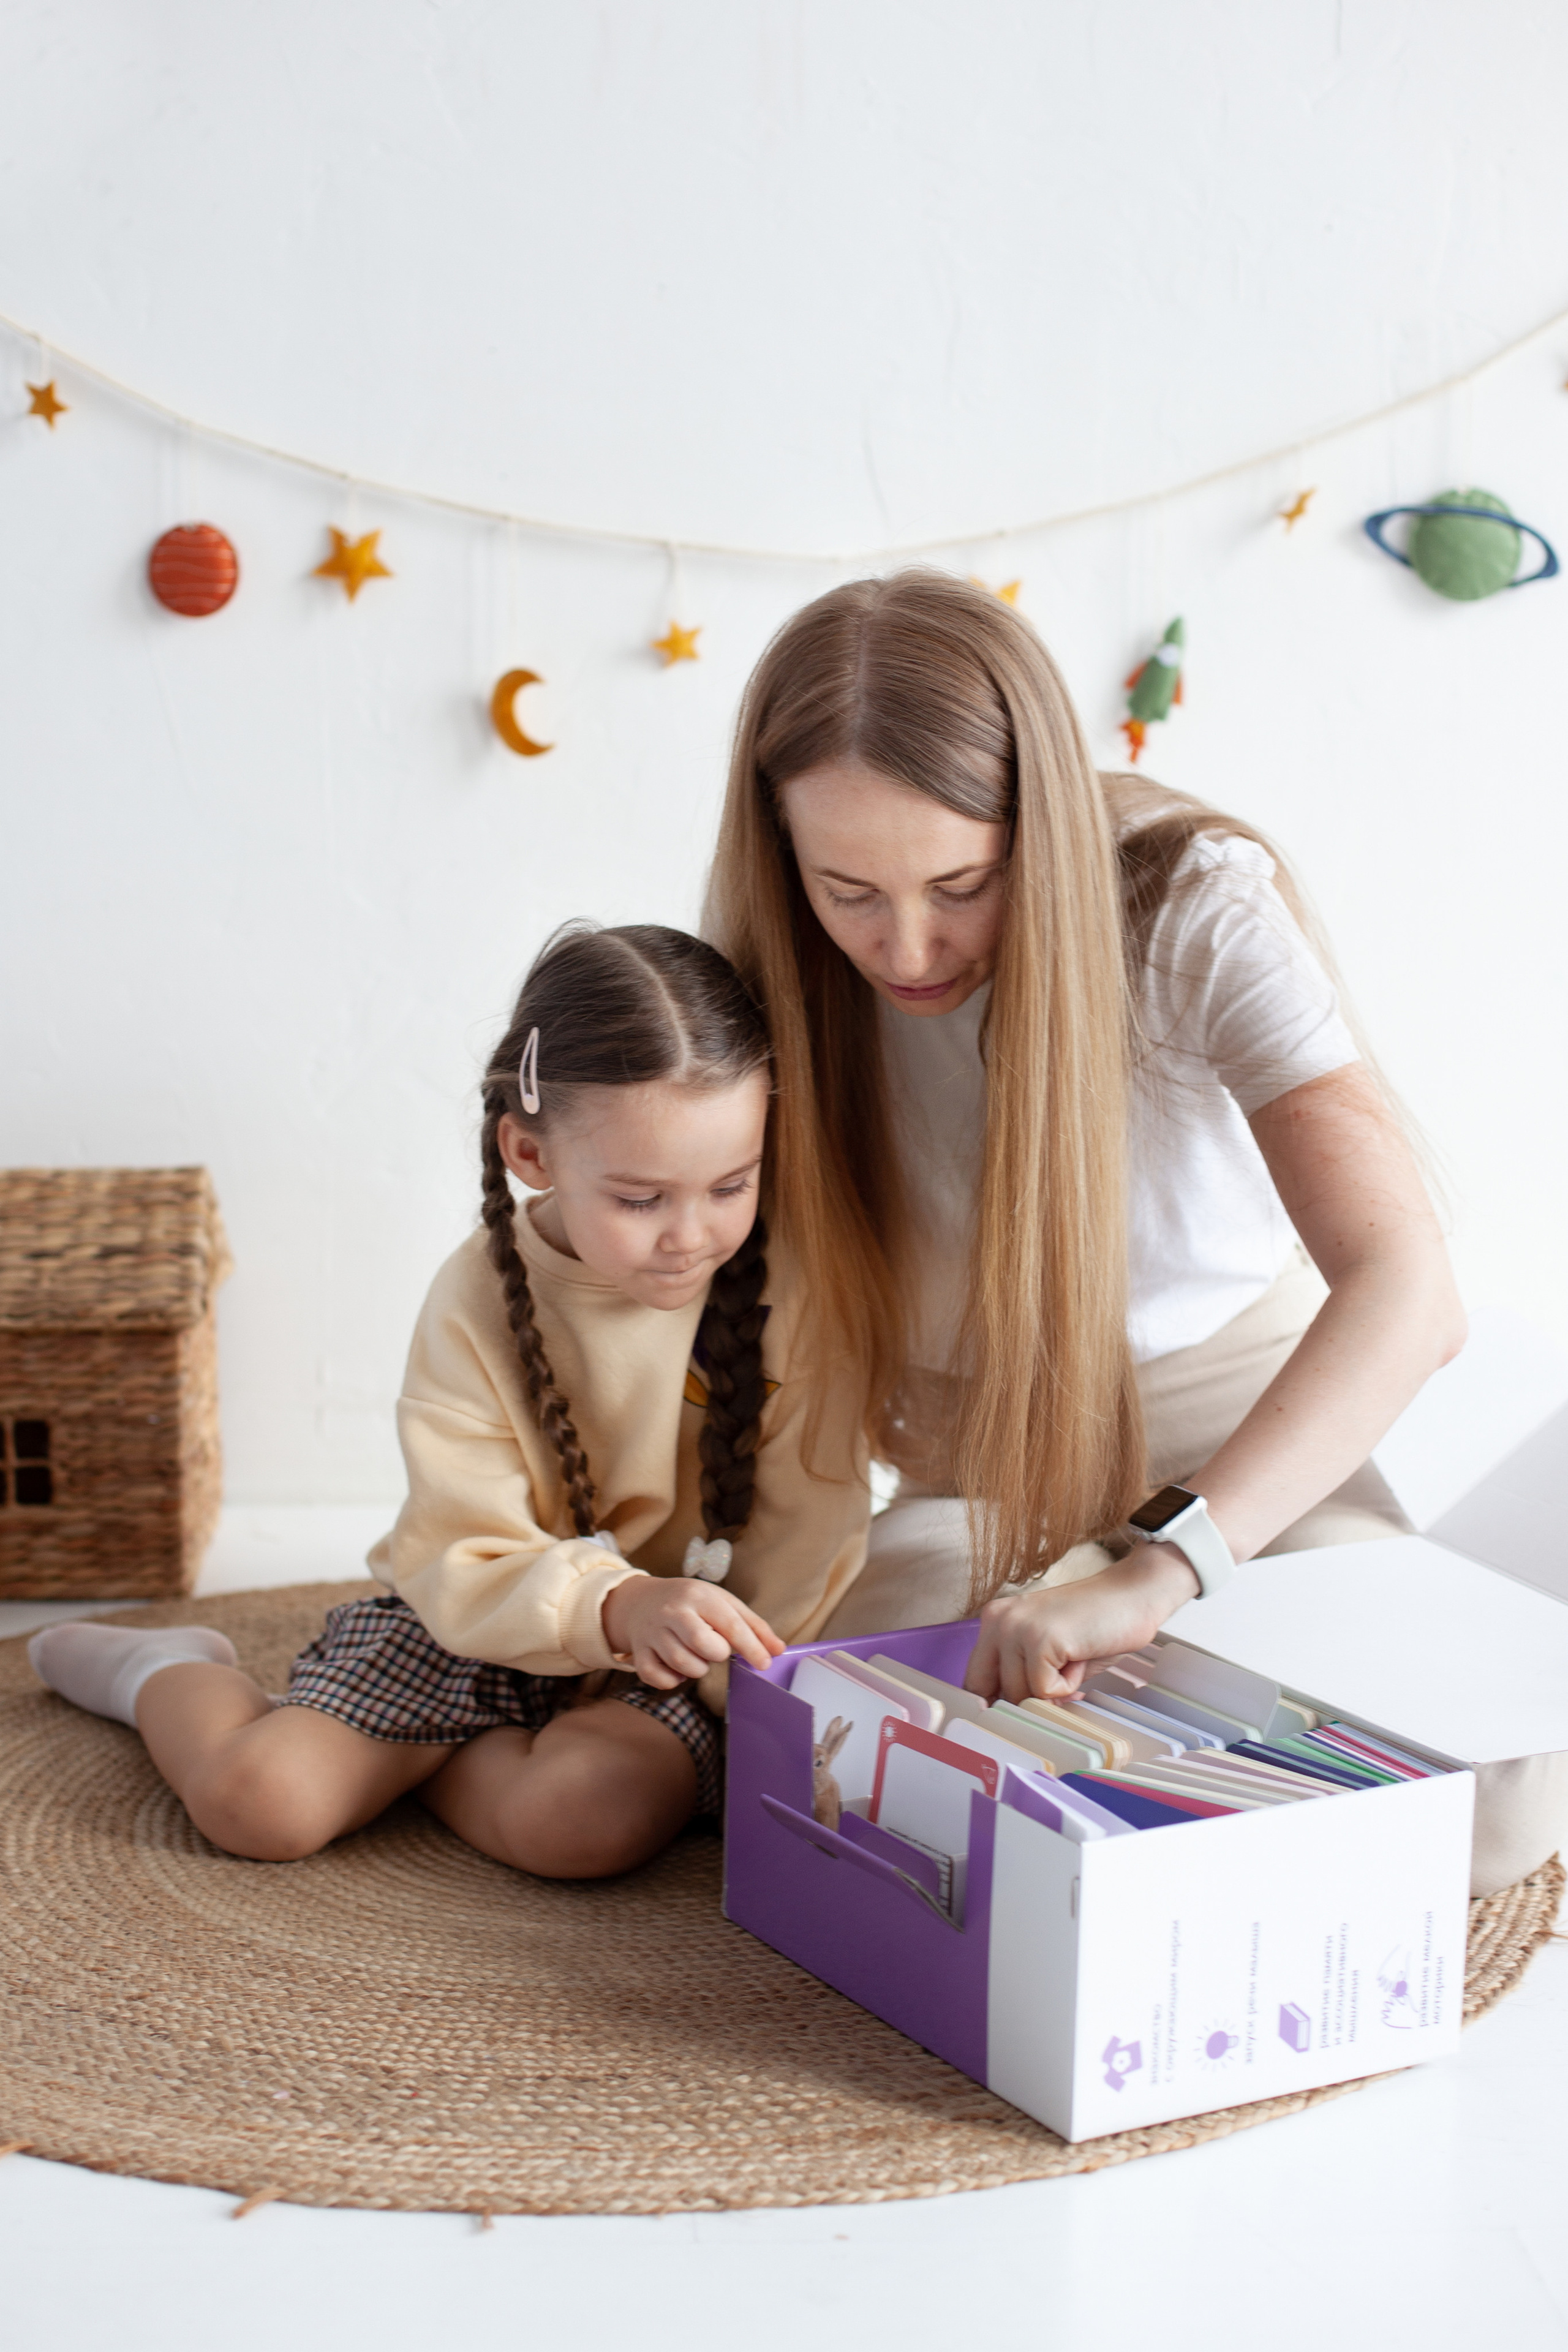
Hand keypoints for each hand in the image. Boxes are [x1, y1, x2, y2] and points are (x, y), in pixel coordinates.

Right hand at [601, 1576, 784, 1689]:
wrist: (641, 1600)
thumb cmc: (691, 1603)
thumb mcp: (722, 1603)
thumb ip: (753, 1626)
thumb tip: (778, 1650)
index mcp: (699, 1596)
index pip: (730, 1625)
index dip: (751, 1647)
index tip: (765, 1663)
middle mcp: (673, 1612)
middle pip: (704, 1645)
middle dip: (717, 1654)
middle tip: (715, 1648)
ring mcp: (653, 1632)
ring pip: (683, 1665)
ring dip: (697, 1668)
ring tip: (697, 1655)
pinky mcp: (639, 1652)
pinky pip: (657, 1677)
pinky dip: (672, 1680)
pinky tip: (677, 1667)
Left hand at [964, 1546, 1198, 1704]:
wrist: (1134, 1595)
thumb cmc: (1096, 1625)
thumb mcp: (1046, 1652)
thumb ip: (1022, 1677)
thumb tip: (1006, 1718)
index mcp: (995, 1620)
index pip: (975, 1681)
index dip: (994, 1705)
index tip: (1012, 1717)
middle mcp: (998, 1621)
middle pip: (994, 1693)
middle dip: (1026, 1700)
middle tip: (1059, 1680)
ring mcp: (1017, 1628)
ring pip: (1019, 1695)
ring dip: (1053, 1690)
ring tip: (1073, 1658)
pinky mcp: (1040, 1638)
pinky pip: (1045, 1691)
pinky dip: (1069, 1685)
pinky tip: (1081, 1656)